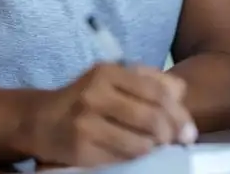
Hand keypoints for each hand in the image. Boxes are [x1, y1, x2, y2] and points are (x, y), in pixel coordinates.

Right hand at [23, 63, 195, 165]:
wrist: (41, 120)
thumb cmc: (86, 99)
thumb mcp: (114, 80)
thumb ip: (149, 82)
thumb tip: (181, 95)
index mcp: (109, 72)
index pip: (158, 91)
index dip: (179, 113)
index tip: (188, 129)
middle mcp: (96, 93)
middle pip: (152, 117)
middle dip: (170, 134)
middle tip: (174, 141)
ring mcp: (86, 122)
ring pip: (140, 142)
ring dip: (153, 147)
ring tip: (153, 146)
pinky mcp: (81, 148)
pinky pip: (122, 157)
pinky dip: (134, 156)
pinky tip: (132, 152)